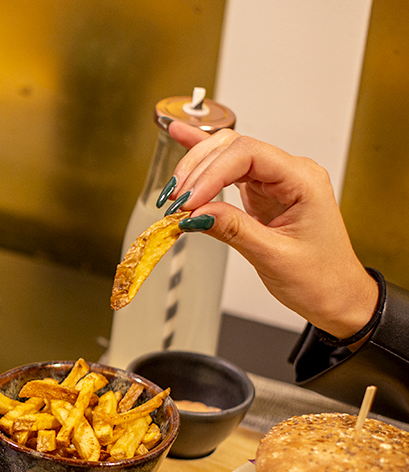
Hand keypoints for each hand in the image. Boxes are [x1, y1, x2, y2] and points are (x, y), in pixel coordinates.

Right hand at [164, 121, 376, 339]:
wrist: (336, 295)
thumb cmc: (320, 277)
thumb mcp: (273, 256)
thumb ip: (233, 229)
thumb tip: (195, 214)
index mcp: (303, 180)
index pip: (248, 156)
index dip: (211, 174)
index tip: (188, 203)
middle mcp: (289, 173)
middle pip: (233, 148)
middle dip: (198, 172)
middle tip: (175, 203)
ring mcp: (274, 181)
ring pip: (227, 155)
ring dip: (196, 170)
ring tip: (173, 194)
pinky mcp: (261, 193)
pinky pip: (229, 169)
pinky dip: (204, 160)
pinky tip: (183, 140)